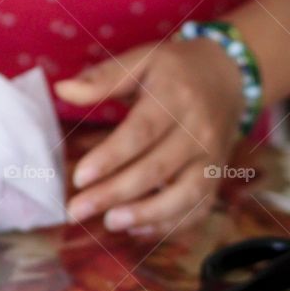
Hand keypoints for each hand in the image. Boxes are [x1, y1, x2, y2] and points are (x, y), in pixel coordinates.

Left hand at [56, 38, 244, 235]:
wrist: (228, 76)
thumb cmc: (172, 70)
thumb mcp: (141, 60)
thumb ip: (102, 78)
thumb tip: (62, 89)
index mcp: (175, 98)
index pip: (141, 132)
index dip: (110, 158)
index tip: (78, 178)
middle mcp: (198, 131)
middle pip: (156, 169)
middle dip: (114, 194)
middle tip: (76, 212)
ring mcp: (210, 158)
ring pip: (185, 195)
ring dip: (147, 215)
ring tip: (110, 223)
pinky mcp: (215, 177)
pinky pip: (199, 208)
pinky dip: (170, 225)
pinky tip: (136, 231)